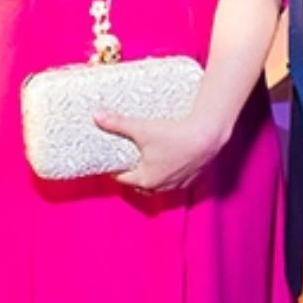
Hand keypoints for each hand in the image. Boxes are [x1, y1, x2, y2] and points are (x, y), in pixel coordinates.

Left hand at [97, 108, 225, 192]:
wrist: (206, 136)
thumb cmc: (173, 135)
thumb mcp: (141, 128)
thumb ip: (117, 123)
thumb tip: (96, 116)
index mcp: (145, 179)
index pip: (123, 179)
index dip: (116, 171)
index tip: (113, 162)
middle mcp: (161, 186)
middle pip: (141, 185)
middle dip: (134, 176)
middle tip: (130, 161)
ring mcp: (178, 184)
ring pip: (160, 185)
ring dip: (153, 177)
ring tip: (149, 162)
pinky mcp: (193, 178)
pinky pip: (177, 180)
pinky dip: (171, 174)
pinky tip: (171, 161)